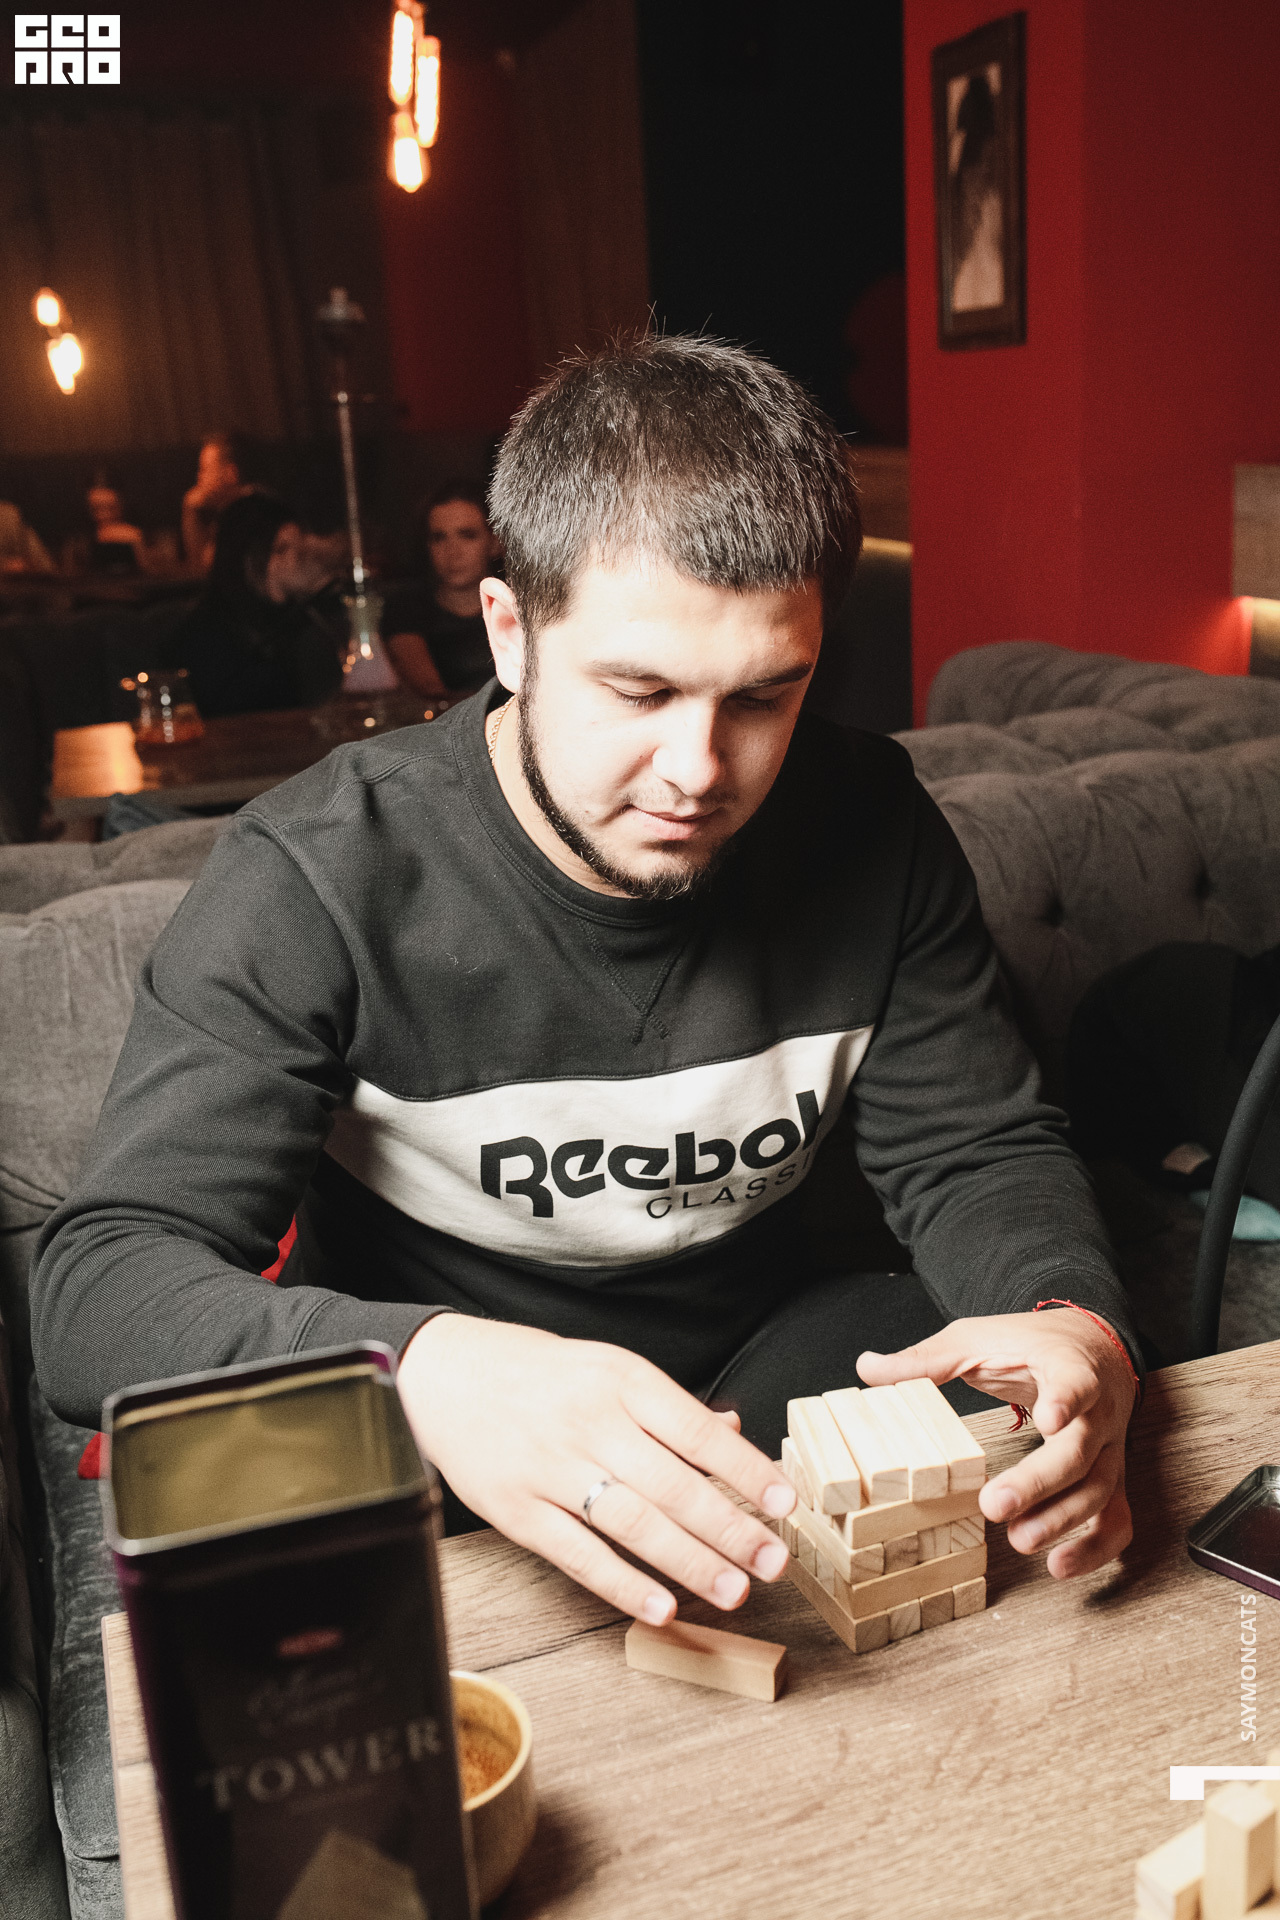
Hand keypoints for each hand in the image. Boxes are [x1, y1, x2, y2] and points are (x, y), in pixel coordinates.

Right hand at [397, 1315, 795, 1622]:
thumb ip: (669, 1407)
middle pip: (673, 1485)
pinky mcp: (516, 1510)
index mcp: (619, 1379)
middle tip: (774, 1561)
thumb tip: (734, 1435)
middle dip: (732, 1529)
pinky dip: (622, 1585)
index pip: (697, 1432)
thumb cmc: (536, 1372)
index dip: (746, 1471)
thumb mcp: (606, 1368)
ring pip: (633, 1523)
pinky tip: (661, 1606)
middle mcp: (588, 1421)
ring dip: (690, 1562)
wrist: (442, 1374)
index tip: (785, 1503)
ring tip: (734, 1590)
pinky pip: (578, 1554)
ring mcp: (550, 1469)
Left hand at [856, 1309, 1137, 1578]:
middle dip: (1039, 1482)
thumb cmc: (1028, 1344)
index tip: (1048, 1419)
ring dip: (1060, 1519)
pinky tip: (1060, 1567)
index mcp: (1068, 1367)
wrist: (1092, 1347)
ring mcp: (1109, 1448)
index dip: (1066, 1400)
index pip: (1075, 1381)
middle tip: (995, 1505)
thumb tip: (866, 1367)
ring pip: (1098, 1489)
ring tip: (1020, 1540)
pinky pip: (1115, 1517)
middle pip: (1080, 1450)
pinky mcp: (1109, 1476)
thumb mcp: (977, 1339)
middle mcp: (1097, 1412)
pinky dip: (1096, 1547)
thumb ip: (927, 1359)